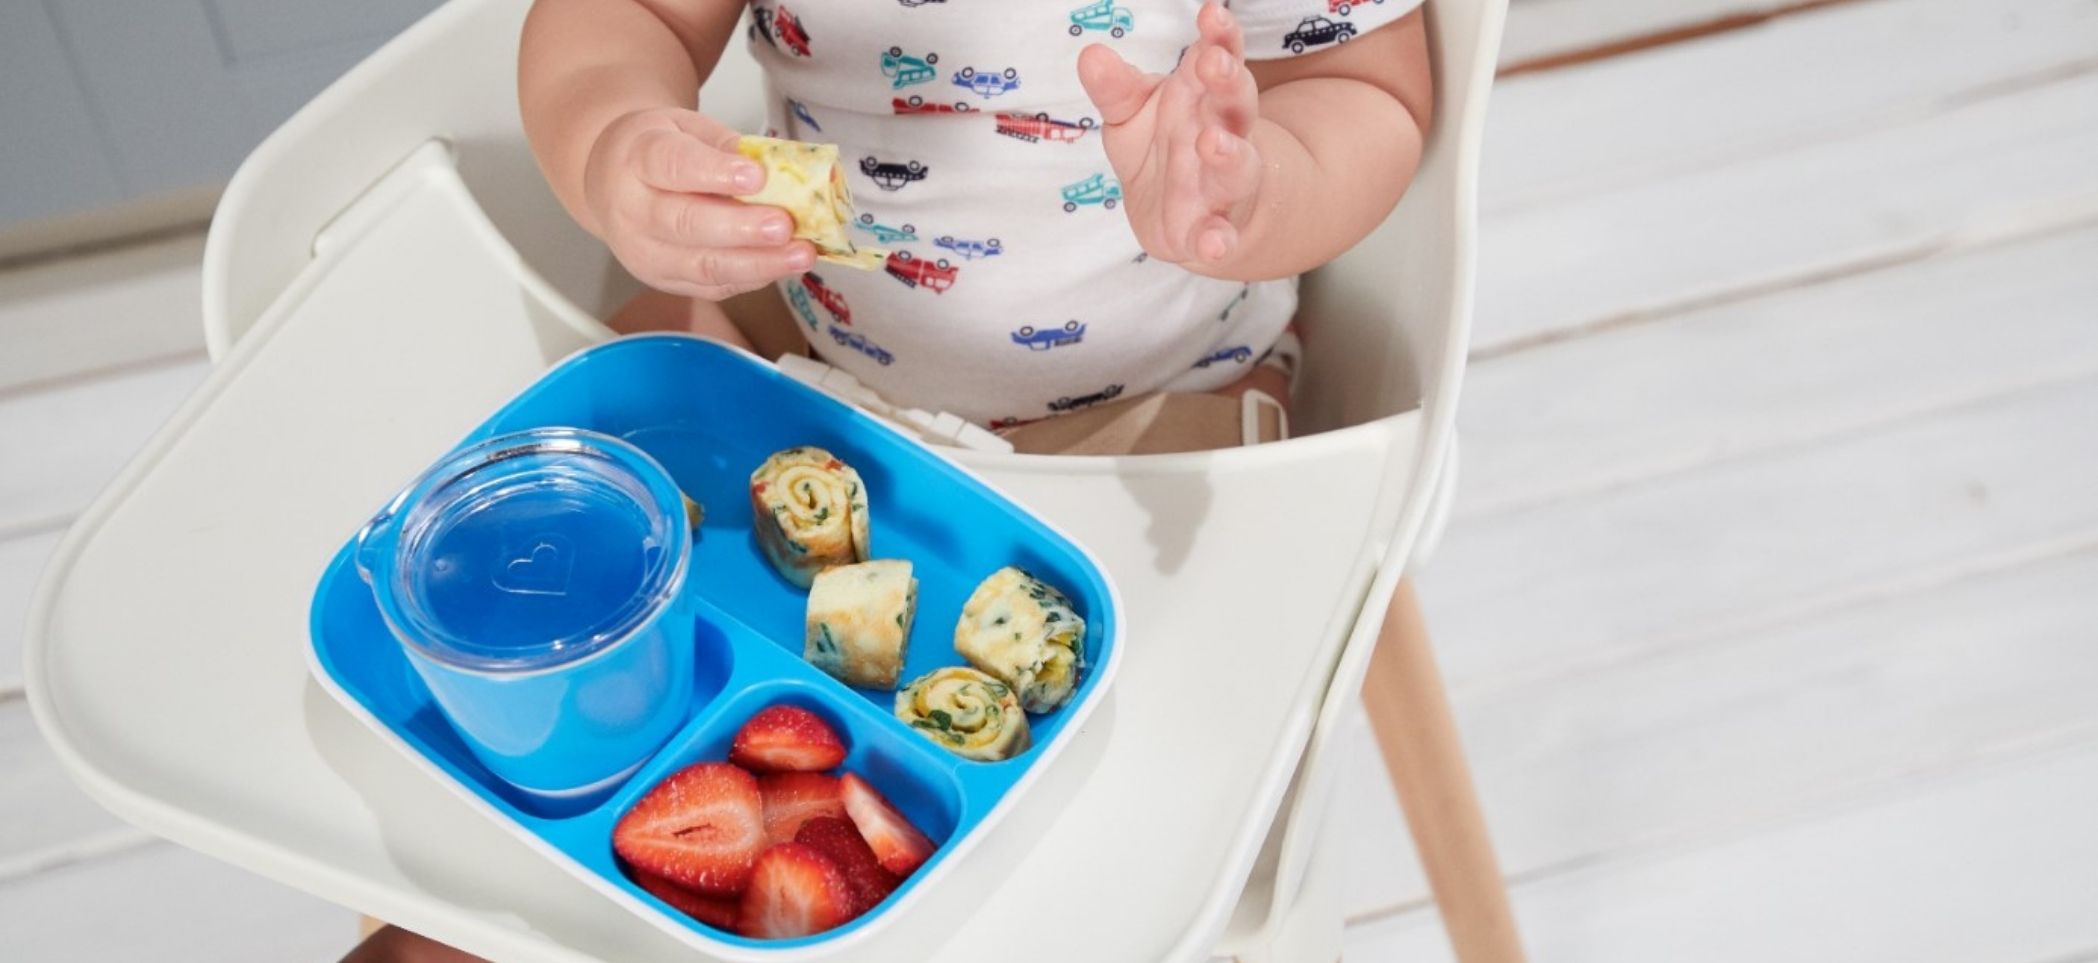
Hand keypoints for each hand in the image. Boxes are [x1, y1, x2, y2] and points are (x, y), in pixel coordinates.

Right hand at [581, 107, 814, 298]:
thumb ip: (726, 144)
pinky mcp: (664, 281)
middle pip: (685, 224)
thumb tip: (775, 166)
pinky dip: (753, 277)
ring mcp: (645, 253)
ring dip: (757, 263)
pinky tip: (782, 265)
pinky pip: (712, 286)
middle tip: (784, 225)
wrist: (611, 181)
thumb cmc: (656, 150)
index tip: (756, 176)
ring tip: (800, 254)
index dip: (714, 173)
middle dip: (741, 229)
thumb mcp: (685, 126)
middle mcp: (632, 211)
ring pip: (702, 266)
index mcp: (636, 158)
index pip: (672, 166)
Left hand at [1078, 2, 1261, 265]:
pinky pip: (1222, 236)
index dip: (1220, 36)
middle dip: (1227, 82)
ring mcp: (1224, 184)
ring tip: (1212, 142)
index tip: (1212, 14)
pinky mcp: (1214, 229)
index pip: (1220, 58)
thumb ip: (1115, 89)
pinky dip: (1220, 242)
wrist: (1187, 218)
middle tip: (1212, 63)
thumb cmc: (1164, 152)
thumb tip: (1089, 55)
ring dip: (1229, 154)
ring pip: (1238, 165)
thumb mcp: (1132, 116)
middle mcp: (1224, 135)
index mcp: (1206, 99)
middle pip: (1235, 103)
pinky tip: (1215, 245)